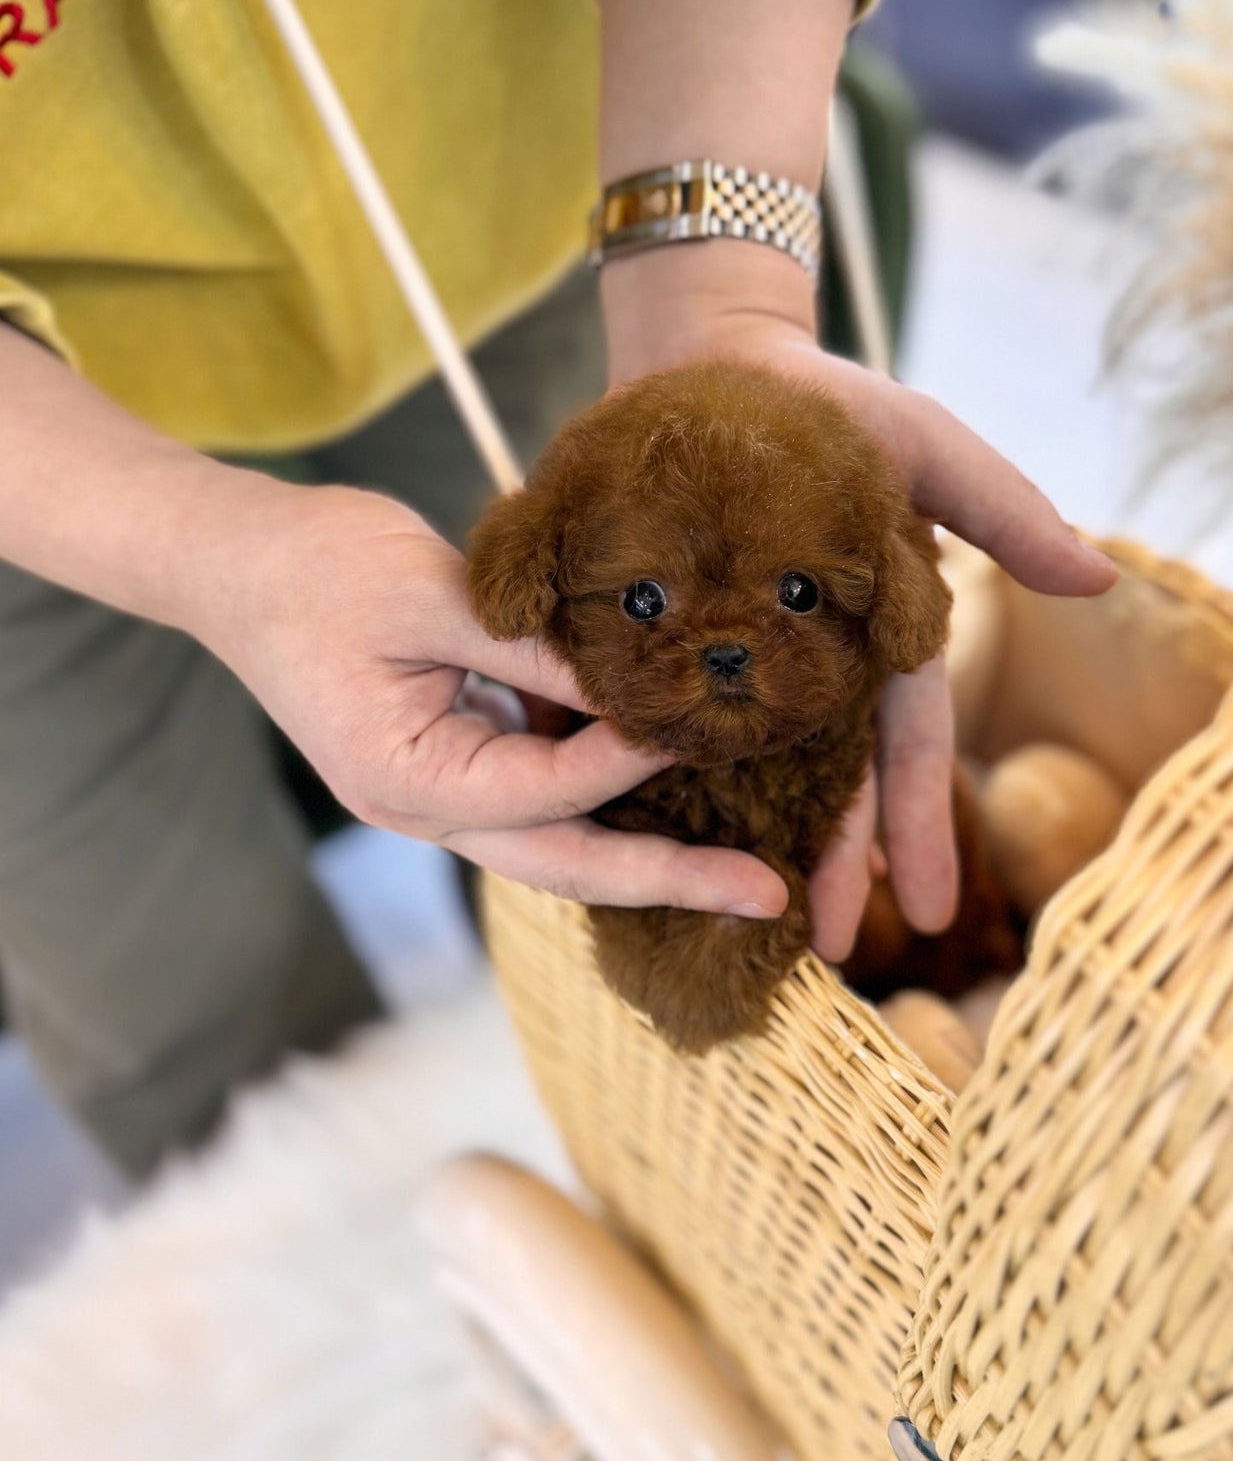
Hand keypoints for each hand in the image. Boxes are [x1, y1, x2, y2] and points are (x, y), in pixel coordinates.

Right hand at [190, 480, 788, 916]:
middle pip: (568, 865)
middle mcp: (428, 808)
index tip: (705, 720)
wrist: (236, 562)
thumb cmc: (316, 570)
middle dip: (670, 879)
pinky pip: (545, 790)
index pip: (550, 792)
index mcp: (409, 781)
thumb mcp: (429, 593)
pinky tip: (672, 771)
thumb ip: (533, 643)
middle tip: (767, 898)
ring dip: (648, 845)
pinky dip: (606, 785)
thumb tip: (638, 676)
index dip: (633, 758)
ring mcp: (441, 792)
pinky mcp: (458, 759)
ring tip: (746, 859)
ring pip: (562, 839)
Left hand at [601, 243, 1116, 959]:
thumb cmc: (833, 406)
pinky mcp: (661, 642)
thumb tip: (1101, 581)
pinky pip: (662, 724)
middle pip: (826, 781)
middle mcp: (808, 663)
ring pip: (748, 772)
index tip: (935, 912)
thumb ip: (1005, 514)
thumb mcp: (927, 449)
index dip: (921, 826)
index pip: (906, 748)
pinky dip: (662, 781)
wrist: (710, 361)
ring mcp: (733, 659)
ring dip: (753, 845)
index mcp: (877, 637)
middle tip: (829, 950)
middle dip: (836, 864)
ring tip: (747, 927)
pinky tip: (652, 843)